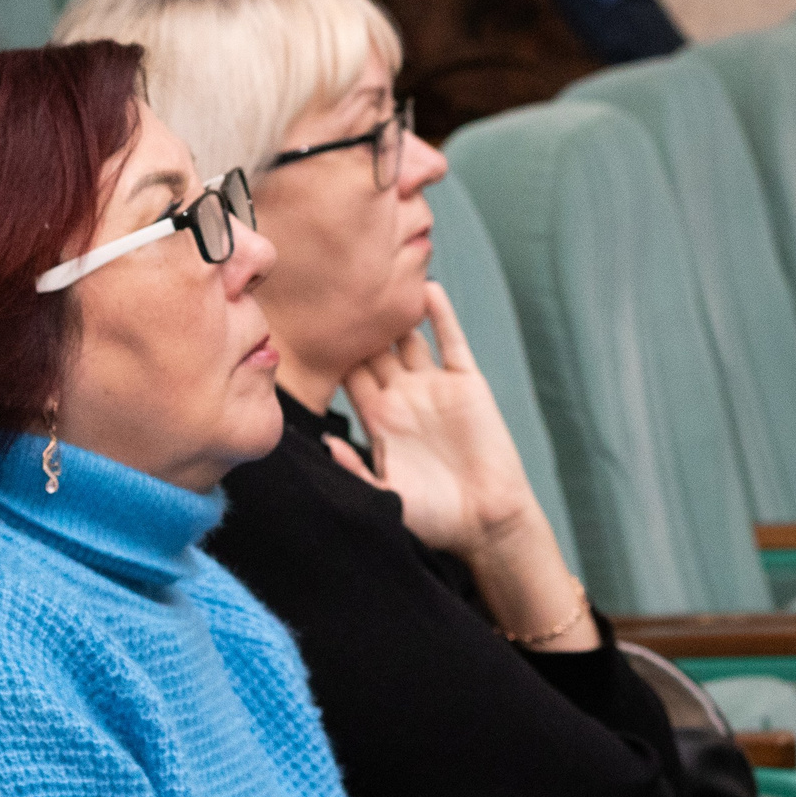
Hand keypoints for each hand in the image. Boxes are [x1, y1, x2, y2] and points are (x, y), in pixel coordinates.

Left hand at [327, 282, 542, 563]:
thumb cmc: (434, 517)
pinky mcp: (466, 383)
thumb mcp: (386, 495)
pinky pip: (451, 341)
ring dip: (395, 312)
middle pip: (373, 349)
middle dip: (356, 323)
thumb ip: (355, 468)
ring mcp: (434, 387)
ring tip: (377, 276)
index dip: (330, 352)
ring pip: (409, 338)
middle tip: (334, 285)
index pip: (347, 375)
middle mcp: (403, 397)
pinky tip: (427, 289)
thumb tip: (324, 442)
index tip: (309, 323)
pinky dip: (440, 316)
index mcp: (378, 420)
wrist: (486, 520)